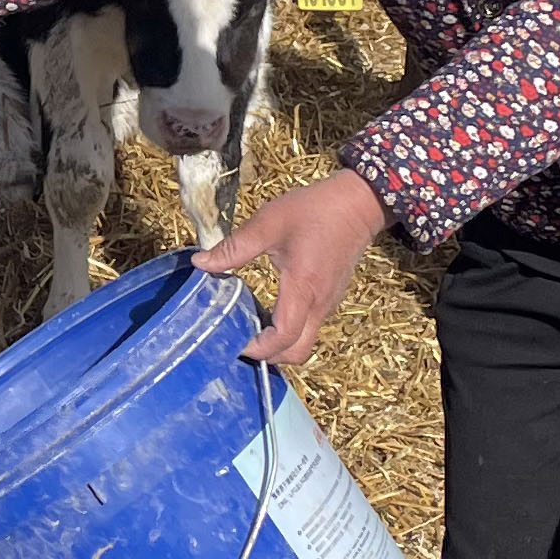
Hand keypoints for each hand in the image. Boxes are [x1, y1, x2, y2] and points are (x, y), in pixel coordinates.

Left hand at [198, 170, 391, 367]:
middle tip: (241, 341)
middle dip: (269, 356)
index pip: (284, 337)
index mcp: (303, 288)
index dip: (258, 349)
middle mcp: (320, 304)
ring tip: (249, 325)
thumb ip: (234, 247)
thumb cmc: (315, 210)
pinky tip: (267, 311)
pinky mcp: (330, 297)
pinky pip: (309, 326)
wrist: (359, 202)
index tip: (235, 343)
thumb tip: (200, 263)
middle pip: (297, 352)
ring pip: (304, 341)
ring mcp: (328, 303)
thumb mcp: (269, 224)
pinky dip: (289, 330)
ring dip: (278, 344)